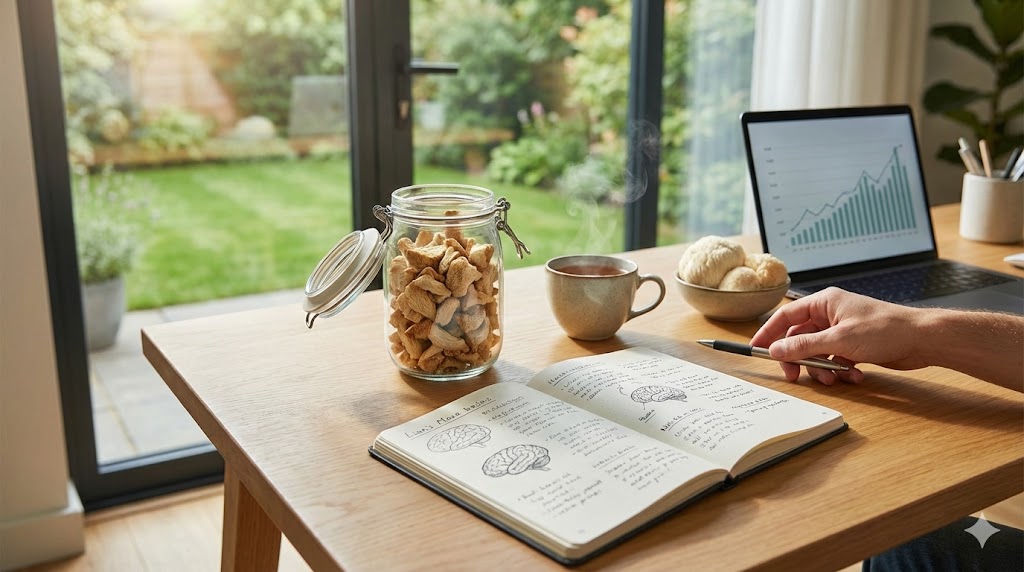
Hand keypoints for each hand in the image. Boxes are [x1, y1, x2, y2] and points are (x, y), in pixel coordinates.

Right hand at [750, 288, 929, 384]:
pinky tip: (854, 375)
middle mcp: (831, 314)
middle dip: (799, 358)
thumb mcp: (839, 340)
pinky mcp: (854, 345)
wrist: (922, 340)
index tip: (756, 348)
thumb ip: (804, 346)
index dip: (769, 332)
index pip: (786, 316)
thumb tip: (776, 350)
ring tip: (835, 378)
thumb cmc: (885, 329)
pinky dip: (840, 371)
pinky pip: (835, 360)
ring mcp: (842, 330)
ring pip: (817, 352)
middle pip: (800, 338)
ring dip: (822, 368)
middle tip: (795, 375)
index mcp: (824, 302)